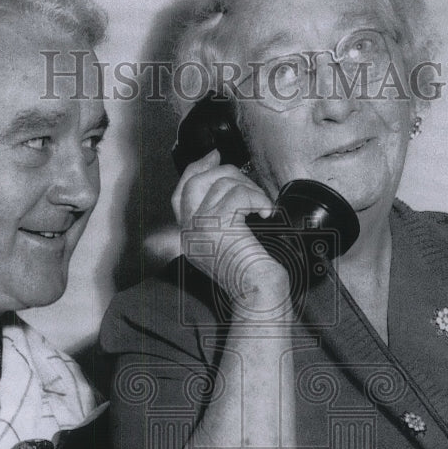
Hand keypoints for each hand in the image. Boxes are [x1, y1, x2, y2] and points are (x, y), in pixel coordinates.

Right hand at [172, 149, 285, 305]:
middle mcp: (188, 233)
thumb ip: (220, 220)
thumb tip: (229, 184)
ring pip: (221, 183)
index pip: (181, 193)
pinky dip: (257, 198)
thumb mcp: (229, 244)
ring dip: (249, 188)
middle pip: (196, 181)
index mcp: (189, 238)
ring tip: (262, 206)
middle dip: (226, 173)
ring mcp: (198, 228)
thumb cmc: (253, 273)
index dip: (195, 169)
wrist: (258, 292)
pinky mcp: (216, 225)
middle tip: (250, 183)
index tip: (213, 156)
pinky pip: (237, 194)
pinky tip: (267, 212)